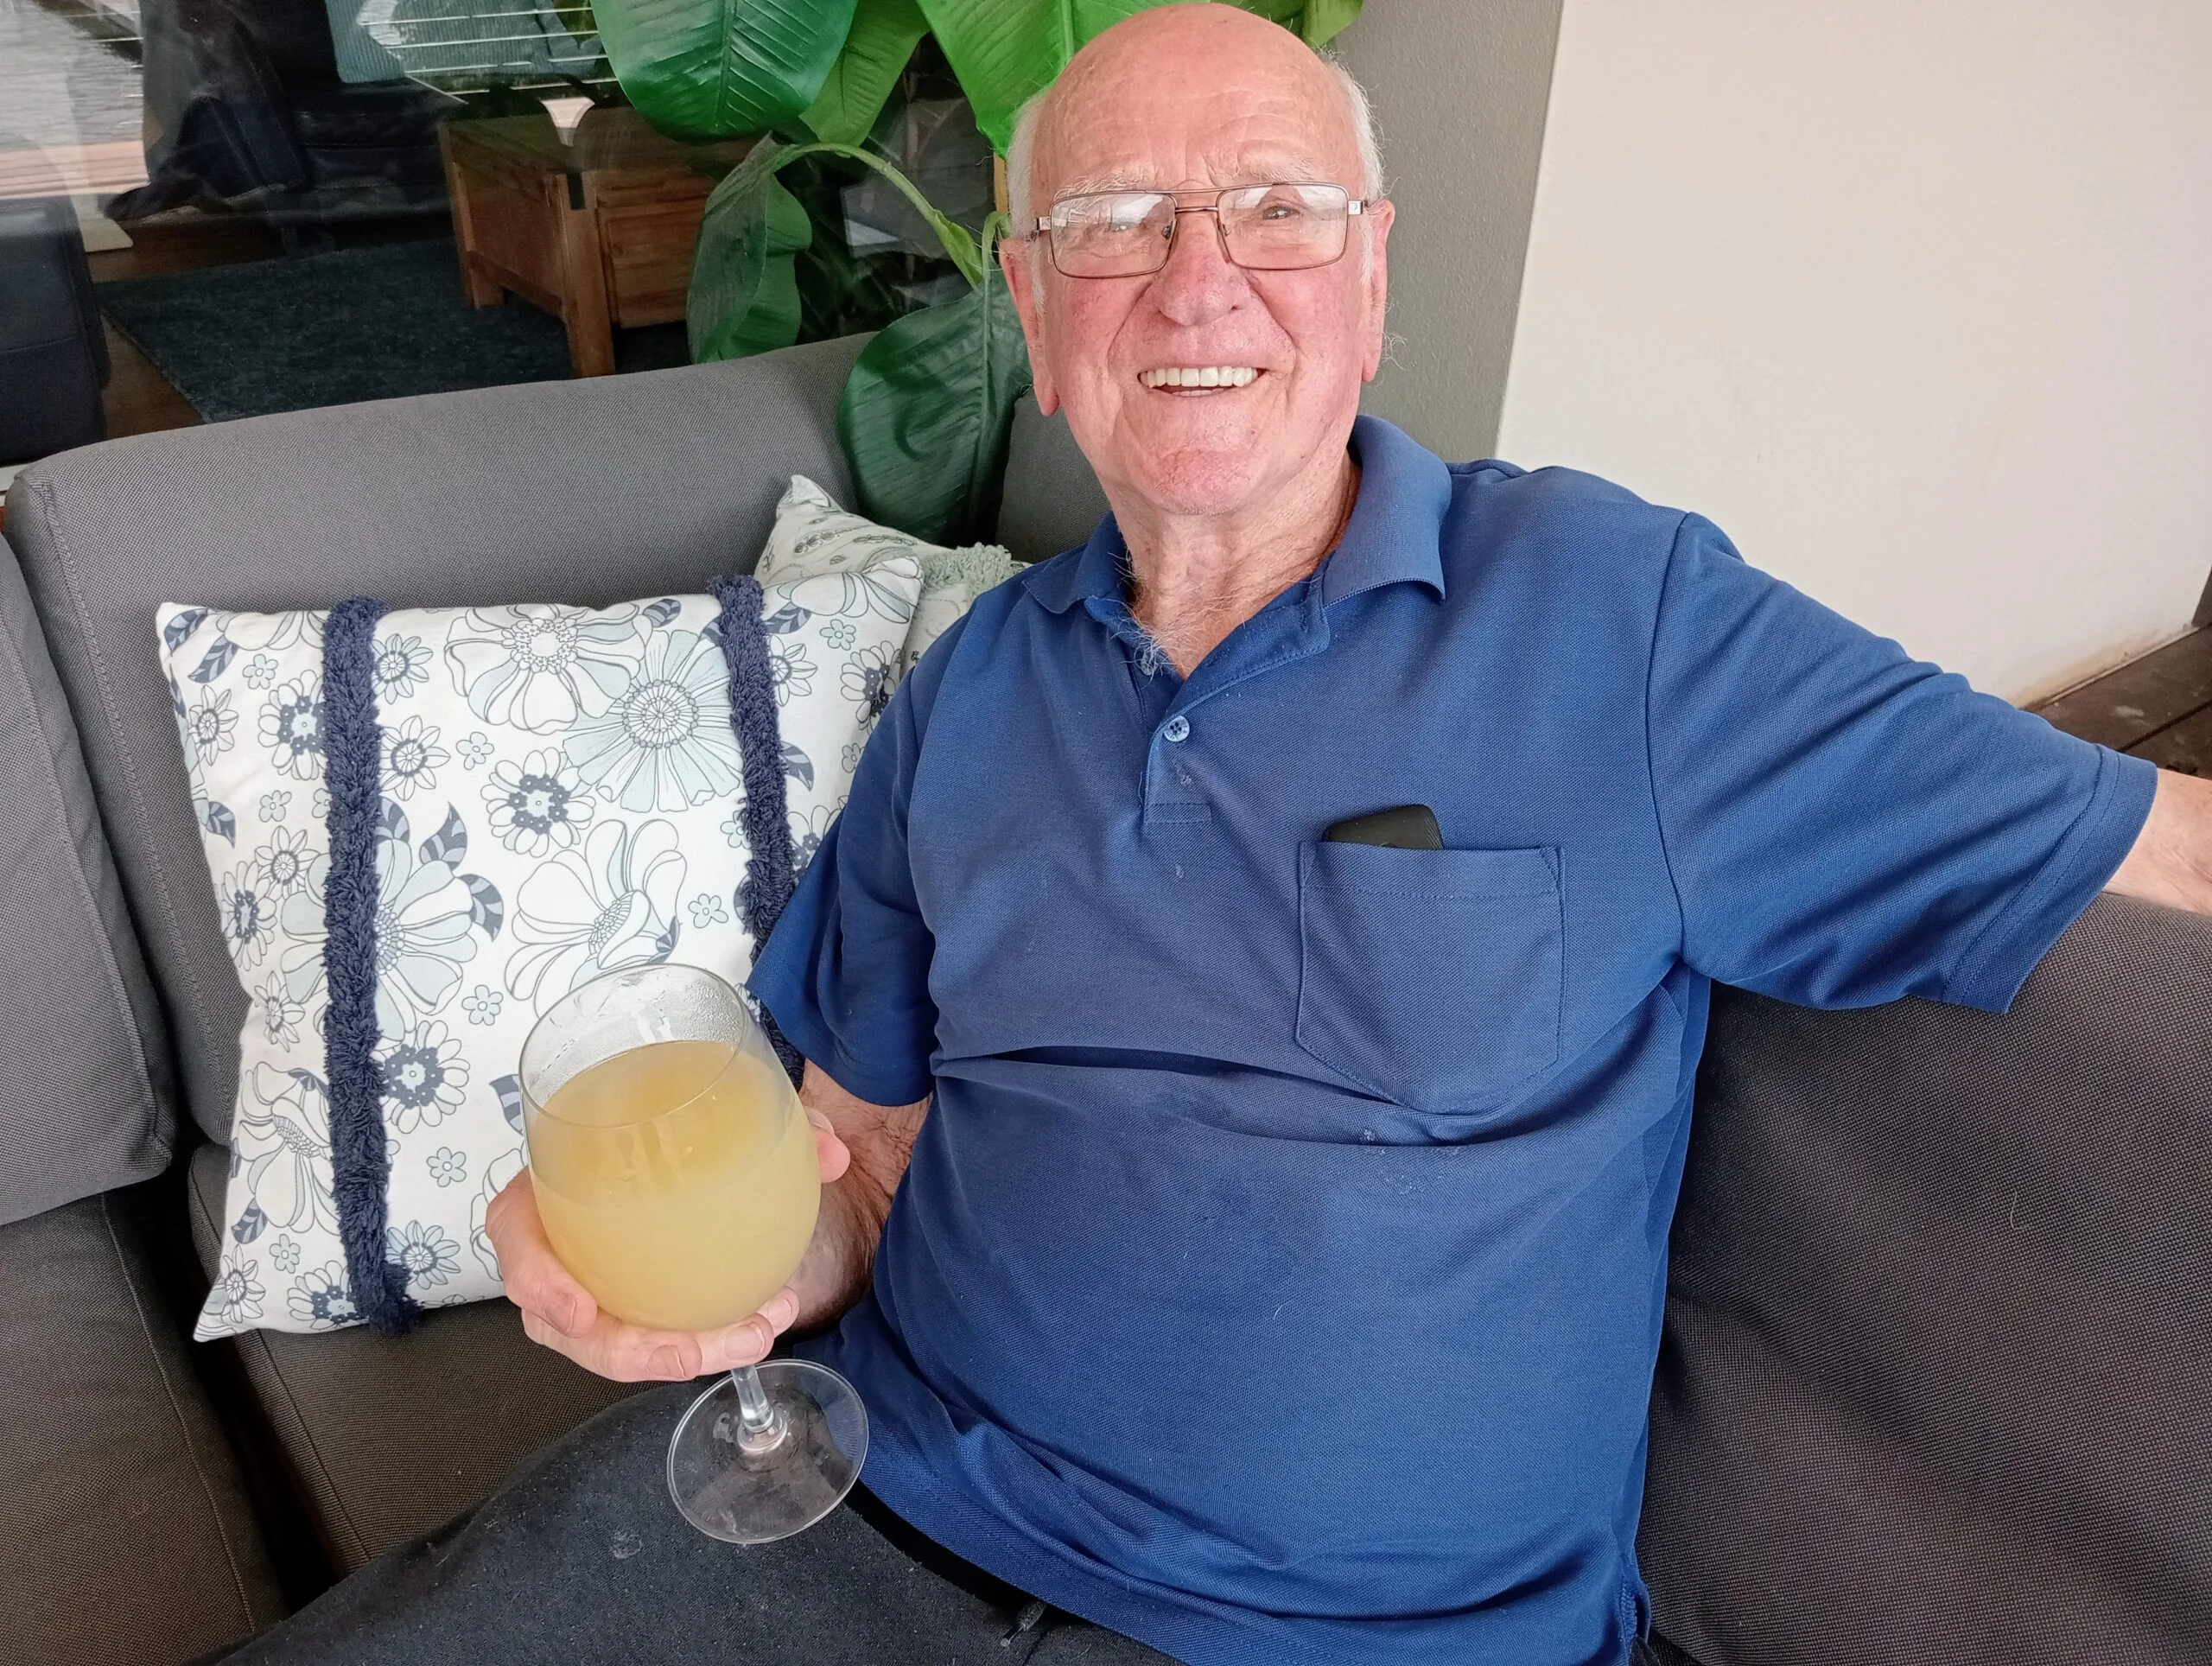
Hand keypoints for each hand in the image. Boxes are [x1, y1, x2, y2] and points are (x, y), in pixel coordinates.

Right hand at [487, 1105, 852, 1381]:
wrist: (707, 1146)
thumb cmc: (689, 1128)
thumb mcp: (727, 1112)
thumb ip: (784, 1123)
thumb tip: (832, 1152)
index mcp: (556, 1178)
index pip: (513, 1232)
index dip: (536, 1280)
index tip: (582, 1312)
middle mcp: (563, 1240)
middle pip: (564, 1321)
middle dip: (631, 1349)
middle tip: (694, 1351)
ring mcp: (593, 1282)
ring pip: (614, 1344)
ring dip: (683, 1351)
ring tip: (753, 1336)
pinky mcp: (631, 1305)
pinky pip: (653, 1338)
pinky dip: (706, 1340)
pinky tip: (758, 1328)